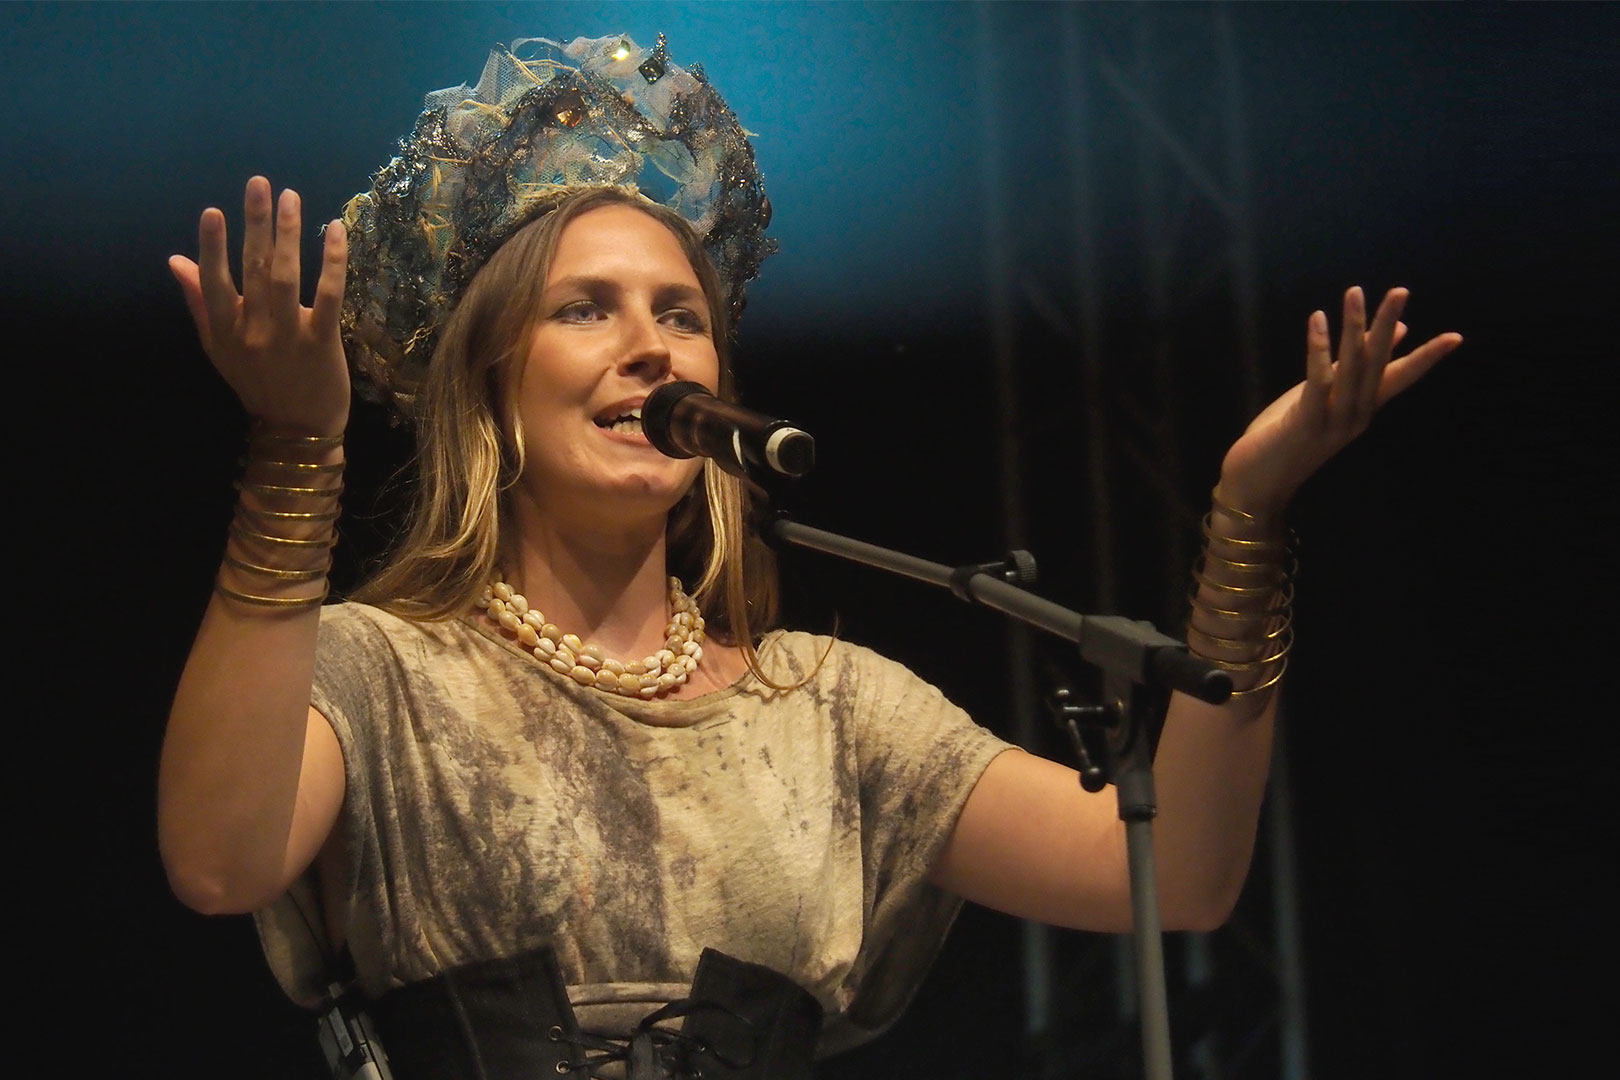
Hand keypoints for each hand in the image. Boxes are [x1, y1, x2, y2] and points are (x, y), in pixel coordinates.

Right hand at [169, 176, 350, 435]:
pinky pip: (329, 294)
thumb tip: (176, 260)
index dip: (212, 246)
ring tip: (290, 197)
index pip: (213, 281)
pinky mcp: (323, 341)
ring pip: (287, 276)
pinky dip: (332, 261)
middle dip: (255, 223)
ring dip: (288, 233)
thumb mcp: (218, 348)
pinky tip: (334, 230)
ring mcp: (289, 336)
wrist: (297, 431)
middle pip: (253, 269)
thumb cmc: (257, 384)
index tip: (213, 211)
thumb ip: (199, 302)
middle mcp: (253, 331)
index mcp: (224, 331)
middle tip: (259, 183)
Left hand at [1217, 286, 1462, 520]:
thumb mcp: (1323, 399)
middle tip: (1400, 291)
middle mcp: (1356, 416)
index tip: (1456, 337)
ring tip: (1355, 293)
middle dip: (1387, 325)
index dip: (1426, 358)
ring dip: (1353, 328)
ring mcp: (1333, 422)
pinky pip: (1318, 381)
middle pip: (1377, 364)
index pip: (1400, 378)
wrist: (1257, 486)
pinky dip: (1319, 348)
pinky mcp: (1306, 423)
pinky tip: (1318, 320)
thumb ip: (1351, 370)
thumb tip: (1390, 338)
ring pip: (1351, 369)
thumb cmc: (1287, 438)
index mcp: (1362, 409)